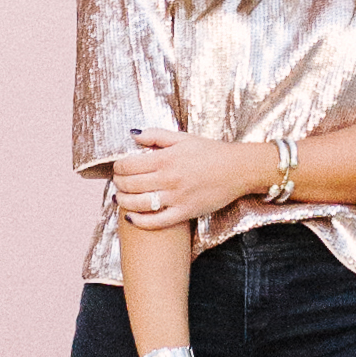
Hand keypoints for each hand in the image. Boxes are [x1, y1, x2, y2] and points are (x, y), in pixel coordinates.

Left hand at [111, 129, 260, 234]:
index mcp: (166, 158)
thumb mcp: (183, 138)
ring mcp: (176, 198)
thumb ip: (156, 135)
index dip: (118, 167)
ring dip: (123, 201)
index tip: (118, 167)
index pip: (129, 165)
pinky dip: (140, 221)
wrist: (238, 169)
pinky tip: (131, 218)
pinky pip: (157, 221)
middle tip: (117, 181)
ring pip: (139, 204)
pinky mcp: (185, 213)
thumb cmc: (211, 152)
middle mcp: (169, 179)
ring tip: (119, 197)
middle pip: (130, 184)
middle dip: (118, 183)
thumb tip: (133, 134)